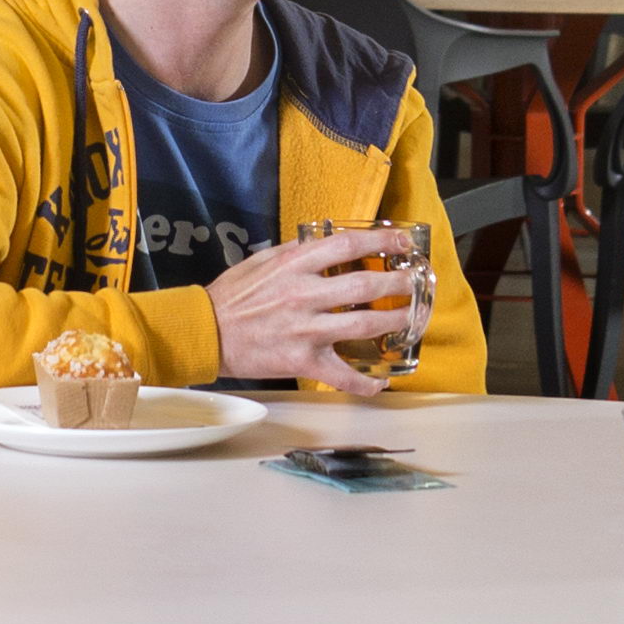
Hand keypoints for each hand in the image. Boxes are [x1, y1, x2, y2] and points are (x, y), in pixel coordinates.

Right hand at [210, 225, 426, 387]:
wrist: (206, 333)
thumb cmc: (231, 296)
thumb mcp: (262, 261)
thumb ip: (295, 252)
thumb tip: (325, 243)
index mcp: (294, 265)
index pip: (347, 245)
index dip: (381, 240)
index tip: (402, 241)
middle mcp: (304, 295)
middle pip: (365, 284)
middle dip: (399, 281)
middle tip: (417, 280)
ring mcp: (306, 330)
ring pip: (364, 324)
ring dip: (395, 320)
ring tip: (413, 315)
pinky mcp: (302, 360)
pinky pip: (341, 375)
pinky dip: (364, 382)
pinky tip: (381, 382)